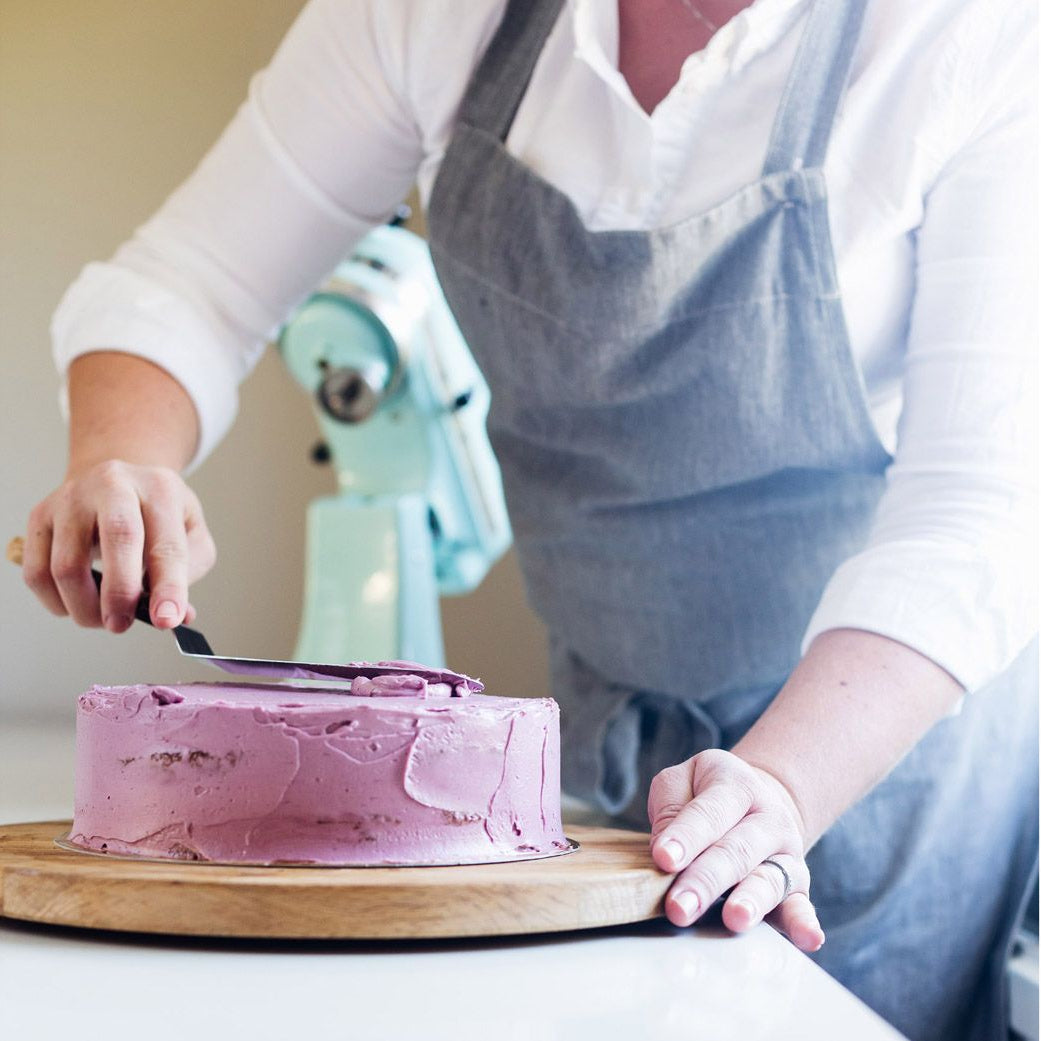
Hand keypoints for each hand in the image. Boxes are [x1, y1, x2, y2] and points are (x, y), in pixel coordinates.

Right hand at [23, 460, 215, 632]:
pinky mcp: (40, 516)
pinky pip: (38, 573)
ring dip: (86, 607)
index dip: (168, 587)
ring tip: (105, 618)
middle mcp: (114, 485)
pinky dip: (57, 602)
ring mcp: (72, 498)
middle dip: (120, 593)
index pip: (167, 544)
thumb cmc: (155, 514)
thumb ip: (189, 572)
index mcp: (161, 489)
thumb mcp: (190, 532)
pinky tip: (79, 603)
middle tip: (122, 624)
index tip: (166, 620)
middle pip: (117, 538)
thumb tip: (177, 615)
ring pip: (67, 566)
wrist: (116, 483)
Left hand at [648, 748, 824, 951]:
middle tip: (679, 906)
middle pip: (735, 851)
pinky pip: (801, 906)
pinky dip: (804, 923)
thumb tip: (665, 853)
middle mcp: (768, 819)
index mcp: (736, 785)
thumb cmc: (705, 794)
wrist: (755, 800)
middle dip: (706, 881)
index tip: (663, 858)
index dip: (686, 836)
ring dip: (751, 902)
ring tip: (735, 918)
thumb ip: (670, 808)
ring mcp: (785, 854)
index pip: (709, 813)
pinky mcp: (796, 886)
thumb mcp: (682, 782)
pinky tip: (808, 939)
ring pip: (768, 880)